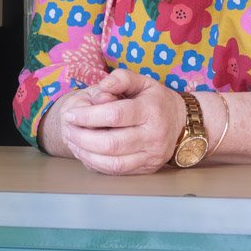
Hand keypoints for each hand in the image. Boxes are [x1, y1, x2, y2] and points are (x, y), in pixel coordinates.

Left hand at [57, 69, 184, 174]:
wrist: (182, 123)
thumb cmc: (156, 100)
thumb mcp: (142, 81)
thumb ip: (120, 79)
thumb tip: (100, 88)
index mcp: (151, 110)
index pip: (115, 115)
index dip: (88, 116)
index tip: (70, 114)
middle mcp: (153, 136)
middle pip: (111, 143)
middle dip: (82, 137)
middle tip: (68, 129)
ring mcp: (151, 156)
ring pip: (113, 162)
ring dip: (86, 154)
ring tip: (72, 141)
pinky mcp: (147, 168)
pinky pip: (117, 171)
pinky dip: (96, 164)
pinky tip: (85, 153)